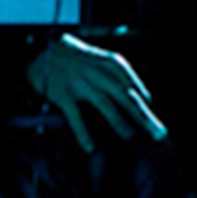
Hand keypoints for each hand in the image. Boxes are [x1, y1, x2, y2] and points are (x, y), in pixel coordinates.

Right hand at [26, 33, 167, 153]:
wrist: (40, 50)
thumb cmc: (73, 57)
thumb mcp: (95, 52)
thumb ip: (116, 67)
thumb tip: (140, 83)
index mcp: (106, 61)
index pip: (129, 80)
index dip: (141, 94)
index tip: (150, 106)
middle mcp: (96, 71)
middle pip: (124, 95)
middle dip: (141, 114)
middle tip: (156, 131)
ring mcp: (79, 83)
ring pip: (104, 104)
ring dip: (118, 121)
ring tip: (129, 136)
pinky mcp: (63, 94)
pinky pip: (75, 116)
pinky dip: (82, 132)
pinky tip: (90, 147)